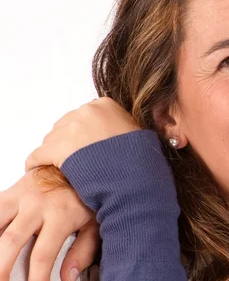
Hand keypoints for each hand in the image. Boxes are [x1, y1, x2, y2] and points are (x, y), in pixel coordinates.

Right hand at [0, 166, 98, 280]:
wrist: (82, 159)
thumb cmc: (88, 194)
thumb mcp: (96, 222)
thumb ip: (83, 250)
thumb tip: (67, 279)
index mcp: (60, 216)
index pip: (42, 256)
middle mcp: (37, 206)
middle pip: (9, 243)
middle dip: (0, 274)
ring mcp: (21, 196)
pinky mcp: (11, 190)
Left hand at [26, 97, 140, 170]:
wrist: (133, 175)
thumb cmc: (139, 157)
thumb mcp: (138, 132)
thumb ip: (122, 125)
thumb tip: (122, 130)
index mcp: (105, 105)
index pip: (86, 115)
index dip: (85, 132)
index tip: (87, 144)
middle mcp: (85, 112)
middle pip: (67, 125)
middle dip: (69, 141)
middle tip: (75, 158)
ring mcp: (69, 129)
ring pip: (52, 139)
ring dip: (55, 152)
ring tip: (62, 167)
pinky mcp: (55, 148)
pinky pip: (38, 155)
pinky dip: (38, 163)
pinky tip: (39, 169)